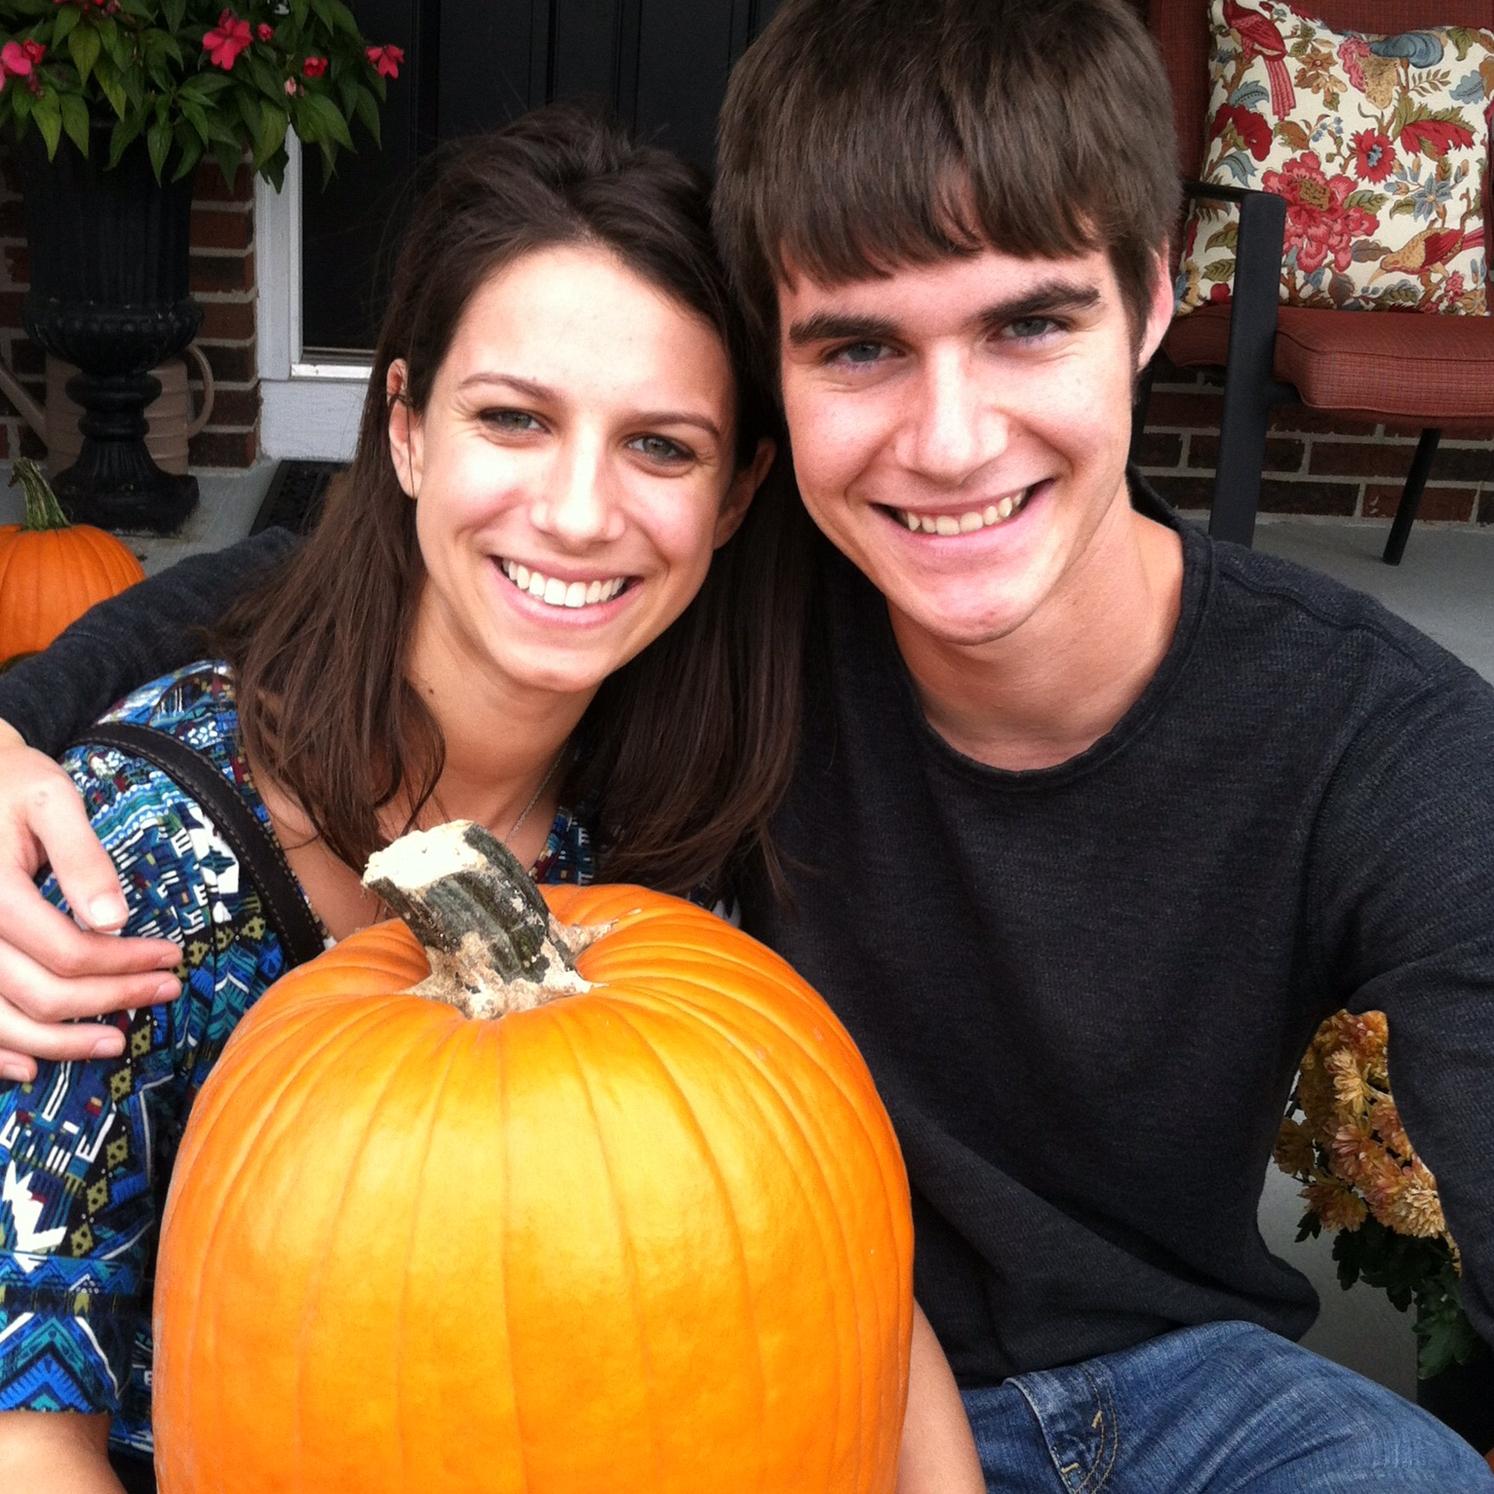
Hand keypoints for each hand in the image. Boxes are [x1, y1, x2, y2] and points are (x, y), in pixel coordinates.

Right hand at [0, 721, 180, 1082]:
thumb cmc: (10, 785)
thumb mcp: (51, 800)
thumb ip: (81, 857)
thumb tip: (114, 918)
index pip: (68, 950)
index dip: (126, 963)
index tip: (173, 957)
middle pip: (41, 994)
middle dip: (110, 999)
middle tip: (165, 992)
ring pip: (3, 1022)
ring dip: (61, 1042)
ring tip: (117, 1040)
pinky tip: (34, 1067)